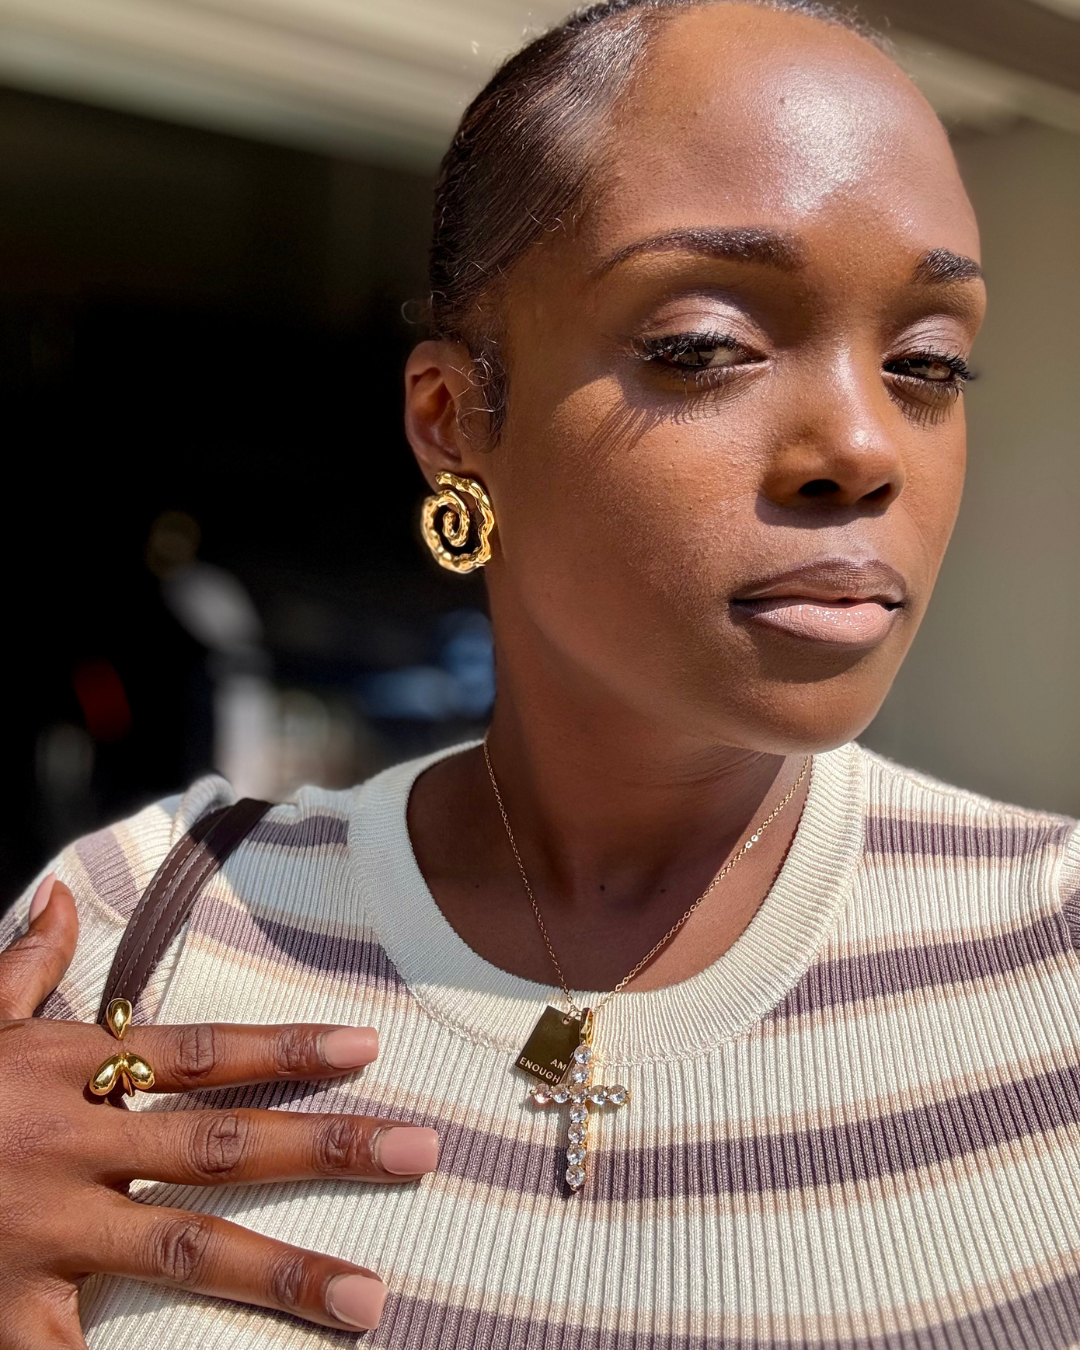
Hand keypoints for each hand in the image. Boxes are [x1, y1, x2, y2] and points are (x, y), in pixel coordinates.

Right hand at [0, 876, 437, 1346]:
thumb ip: (22, 969)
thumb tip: (58, 895)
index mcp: (65, 1071)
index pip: (201, 1052)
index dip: (288, 1047)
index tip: (369, 1046)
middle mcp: (68, 1144)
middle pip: (217, 1143)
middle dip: (324, 1146)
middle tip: (420, 1150)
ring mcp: (42, 1231)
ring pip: (180, 1249)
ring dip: (282, 1273)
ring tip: (369, 1299)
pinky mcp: (7, 1310)